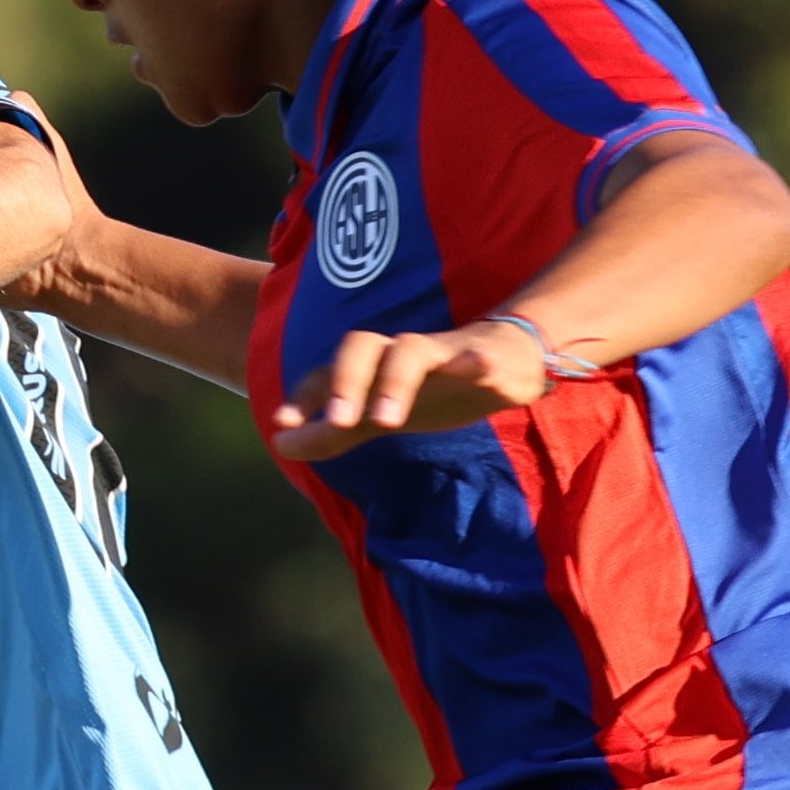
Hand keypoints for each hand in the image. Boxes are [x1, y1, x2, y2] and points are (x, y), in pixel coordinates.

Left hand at [269, 322, 552, 460]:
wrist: (509, 358)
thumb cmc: (436, 387)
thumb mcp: (380, 413)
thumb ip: (333, 431)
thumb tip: (280, 443)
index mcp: (374, 366)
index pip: (328, 371)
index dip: (304, 394)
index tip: (282, 425)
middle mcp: (400, 353)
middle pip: (361, 346)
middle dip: (345, 381)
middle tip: (339, 422)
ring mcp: (443, 353)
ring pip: (411, 351)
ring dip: (395, 381)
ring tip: (387, 420)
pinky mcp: (487, 360)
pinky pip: (480, 357)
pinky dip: (475, 363)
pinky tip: (477, 370)